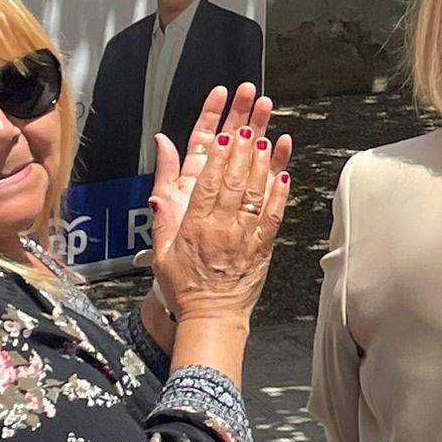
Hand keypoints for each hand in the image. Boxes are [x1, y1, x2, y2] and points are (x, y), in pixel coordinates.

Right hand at [150, 110, 291, 325]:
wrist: (212, 316)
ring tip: (267, 139)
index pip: (208, 183)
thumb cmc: (185, 286)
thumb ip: (162, 217)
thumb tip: (157, 191)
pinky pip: (274, 215)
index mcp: (195, 226)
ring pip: (255, 194)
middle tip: (248, 125)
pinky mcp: (263, 245)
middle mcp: (222, 228)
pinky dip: (279, 194)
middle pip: (234, 181)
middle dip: (242, 150)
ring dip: (262, 165)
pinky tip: (284, 174)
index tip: (224, 134)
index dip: (217, 156)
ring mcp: (245, 236)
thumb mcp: (162, 252)